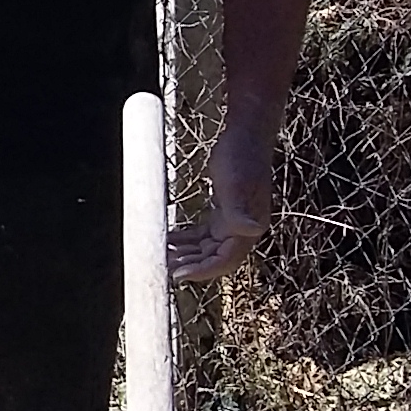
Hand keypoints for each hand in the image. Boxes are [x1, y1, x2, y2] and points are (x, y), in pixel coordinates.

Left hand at [168, 127, 275, 283]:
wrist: (245, 136)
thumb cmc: (241, 158)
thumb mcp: (236, 184)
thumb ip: (240, 209)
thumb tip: (250, 231)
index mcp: (249, 228)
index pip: (225, 261)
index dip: (201, 271)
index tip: (176, 275)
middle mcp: (243, 229)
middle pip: (214, 258)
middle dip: (189, 265)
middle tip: (161, 266)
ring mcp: (233, 221)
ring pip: (206, 248)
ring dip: (185, 254)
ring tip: (161, 255)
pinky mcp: (223, 212)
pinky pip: (203, 234)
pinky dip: (186, 239)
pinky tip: (168, 238)